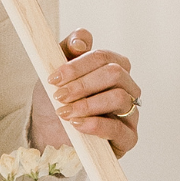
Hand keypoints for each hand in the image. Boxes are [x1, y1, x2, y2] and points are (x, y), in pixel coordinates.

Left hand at [30, 28, 140, 158]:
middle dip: (82, 84)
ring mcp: (130, 112)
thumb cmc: (57, 101)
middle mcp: (127, 88)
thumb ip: (67, 50)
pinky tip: (77, 124)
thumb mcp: (56, 74)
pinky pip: (119, 129)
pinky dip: (96, 125)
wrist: (50, 134)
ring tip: (64, 113)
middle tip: (58, 96)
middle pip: (114, 74)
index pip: (102, 57)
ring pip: (119, 98)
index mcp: (113, 67)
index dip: (77, 65)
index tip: (53, 78)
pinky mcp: (127, 138)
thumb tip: (80, 42)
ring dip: (87, 104)